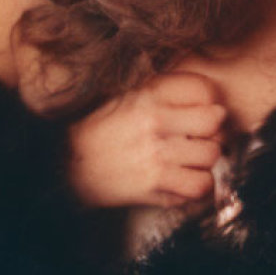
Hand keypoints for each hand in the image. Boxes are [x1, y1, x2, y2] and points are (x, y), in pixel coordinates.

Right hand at [68, 71, 227, 207]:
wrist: (61, 164)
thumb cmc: (100, 130)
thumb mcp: (126, 97)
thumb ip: (162, 92)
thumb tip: (208, 97)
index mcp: (147, 93)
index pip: (202, 88)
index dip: (210, 101)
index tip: (203, 110)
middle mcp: (153, 120)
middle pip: (214, 119)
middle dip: (213, 130)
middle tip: (202, 138)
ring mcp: (154, 153)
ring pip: (211, 154)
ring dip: (205, 160)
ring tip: (190, 161)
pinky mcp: (152, 183)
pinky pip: (200, 185)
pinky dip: (199, 186)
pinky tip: (186, 181)